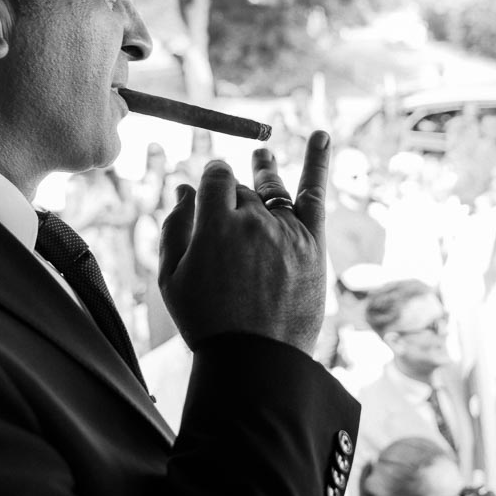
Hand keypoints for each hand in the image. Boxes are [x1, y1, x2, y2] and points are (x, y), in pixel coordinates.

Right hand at [159, 130, 329, 353]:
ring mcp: (286, 229)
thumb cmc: (208, 321)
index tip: (208, 191)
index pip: (216, 177)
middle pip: (242, 190)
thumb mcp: (172, 277)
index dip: (211, 181)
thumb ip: (175, 227)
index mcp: (215, 225)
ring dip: (265, 168)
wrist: (257, 360)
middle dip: (232, 198)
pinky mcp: (312, 243)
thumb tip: (184, 188)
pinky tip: (322, 135)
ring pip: (273, 189)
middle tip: (227, 221)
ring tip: (262, 153)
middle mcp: (253, 220)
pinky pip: (315, 192)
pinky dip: (319, 161)